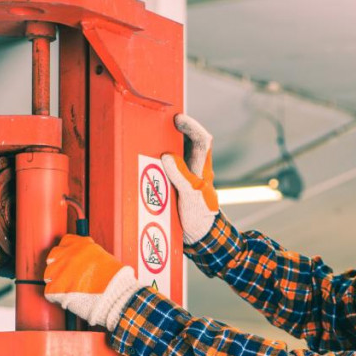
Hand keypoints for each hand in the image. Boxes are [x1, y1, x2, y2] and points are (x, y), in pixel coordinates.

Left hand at [43, 235, 142, 330]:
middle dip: (59, 264)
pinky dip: (56, 296)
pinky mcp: (55, 287)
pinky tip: (68, 297)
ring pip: (49, 273)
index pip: (66, 241)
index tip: (71, 258)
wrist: (115, 296)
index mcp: (82, 244)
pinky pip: (49, 291)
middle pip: (54, 256)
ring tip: (70, 288)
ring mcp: (59, 270)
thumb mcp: (104, 257)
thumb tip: (83, 261)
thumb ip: (89, 255)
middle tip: (69, 275)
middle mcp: (68, 254)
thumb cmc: (115, 280)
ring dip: (57, 280)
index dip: (68, 251)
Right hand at [161, 114, 219, 243]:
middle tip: (161, 122)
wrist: (200, 236)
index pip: (203, 140)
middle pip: (191, 142)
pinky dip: (162, 160)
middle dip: (178, 129)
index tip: (178, 119)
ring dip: (169, 143)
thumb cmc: (200, 217)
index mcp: (202, 169)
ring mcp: (188, 177)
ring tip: (154, 137)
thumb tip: (167, 156)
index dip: (192, 126)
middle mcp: (196, 169)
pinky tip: (152, 159)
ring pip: (181, 154)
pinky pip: (172, 167)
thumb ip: (180, 175)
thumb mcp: (190, 196)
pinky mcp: (179, 185)